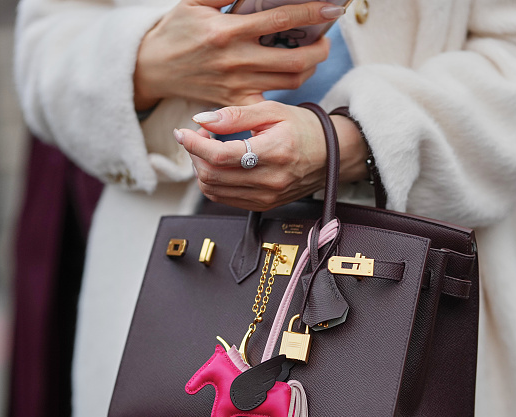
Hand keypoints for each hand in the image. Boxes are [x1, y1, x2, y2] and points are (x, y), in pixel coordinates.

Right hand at [134, 0, 341, 109]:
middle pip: (296, 59)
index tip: (334, 7)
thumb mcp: (194, 1)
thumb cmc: (176, 30)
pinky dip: (286, 88)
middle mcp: (237, 60)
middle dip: (321, 49)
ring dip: (310, 68)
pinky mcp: (236, 101)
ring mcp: (238, 85)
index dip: (313, 12)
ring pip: (290, 81)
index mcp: (229, 30)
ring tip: (312, 54)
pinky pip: (272, 100)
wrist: (153, 68)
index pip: (282, 20)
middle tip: (326, 39)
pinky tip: (290, 75)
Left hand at [173, 101, 367, 211]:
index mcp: (275, 152)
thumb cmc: (304, 128)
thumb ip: (236, 115)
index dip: (195, 144)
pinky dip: (212, 182)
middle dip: (195, 154)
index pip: (221, 155)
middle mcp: (271, 180)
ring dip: (201, 168)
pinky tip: (218, 164)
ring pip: (214, 191)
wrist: (332, 155)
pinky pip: (224, 199)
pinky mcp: (264, 205)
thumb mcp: (272, 111)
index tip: (182, 131)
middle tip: (198, 135)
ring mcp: (267, 197)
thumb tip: (201, 119)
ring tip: (207, 148)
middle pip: (213, 175)